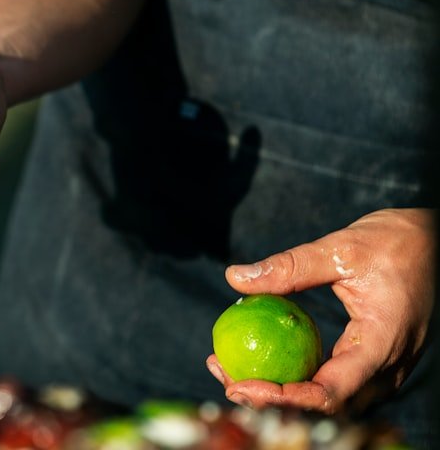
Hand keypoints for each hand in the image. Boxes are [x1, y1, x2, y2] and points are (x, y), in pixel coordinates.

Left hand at [206, 208, 434, 414]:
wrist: (435, 240)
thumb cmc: (395, 241)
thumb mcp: (341, 248)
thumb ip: (290, 266)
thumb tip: (235, 277)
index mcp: (382, 344)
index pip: (330, 392)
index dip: (283, 398)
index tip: (241, 384)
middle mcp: (386, 366)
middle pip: (324, 403)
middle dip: (272, 400)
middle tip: (225, 378)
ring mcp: (382, 365)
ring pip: (328, 395)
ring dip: (281, 390)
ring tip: (232, 370)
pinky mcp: (372, 357)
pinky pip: (333, 378)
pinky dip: (296, 374)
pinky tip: (260, 357)